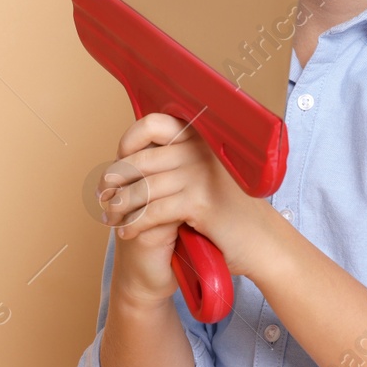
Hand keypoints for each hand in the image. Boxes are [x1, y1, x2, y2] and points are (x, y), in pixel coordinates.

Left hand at [101, 112, 279, 285]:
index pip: (153, 123)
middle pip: (140, 159)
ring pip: (142, 187)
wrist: (262, 243)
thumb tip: (135, 157)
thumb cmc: (232, 213)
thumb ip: (181, 162)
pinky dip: (135, 223)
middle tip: (103, 197)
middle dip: (114, 180)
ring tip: (112, 218)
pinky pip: (154, 211)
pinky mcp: (200, 201)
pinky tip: (128, 232)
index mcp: (203, 138)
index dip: (128, 141)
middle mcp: (201, 149)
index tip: (118, 162)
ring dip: (120, 206)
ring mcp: (201, 173)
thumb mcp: (208, 177)